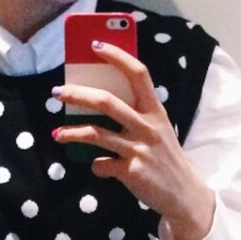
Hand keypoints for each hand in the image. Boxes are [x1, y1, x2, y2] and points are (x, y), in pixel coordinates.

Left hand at [53, 41, 214, 239]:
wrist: (183, 194)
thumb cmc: (165, 157)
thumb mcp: (158, 130)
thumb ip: (136, 115)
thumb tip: (99, 100)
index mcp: (155, 110)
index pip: (138, 74)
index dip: (117, 57)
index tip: (95, 45)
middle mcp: (147, 126)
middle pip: (107, 102)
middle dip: (78, 94)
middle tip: (57, 91)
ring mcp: (139, 149)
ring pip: (97, 134)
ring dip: (72, 132)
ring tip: (57, 133)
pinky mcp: (131, 172)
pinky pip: (102, 165)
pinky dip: (96, 166)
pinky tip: (98, 167)